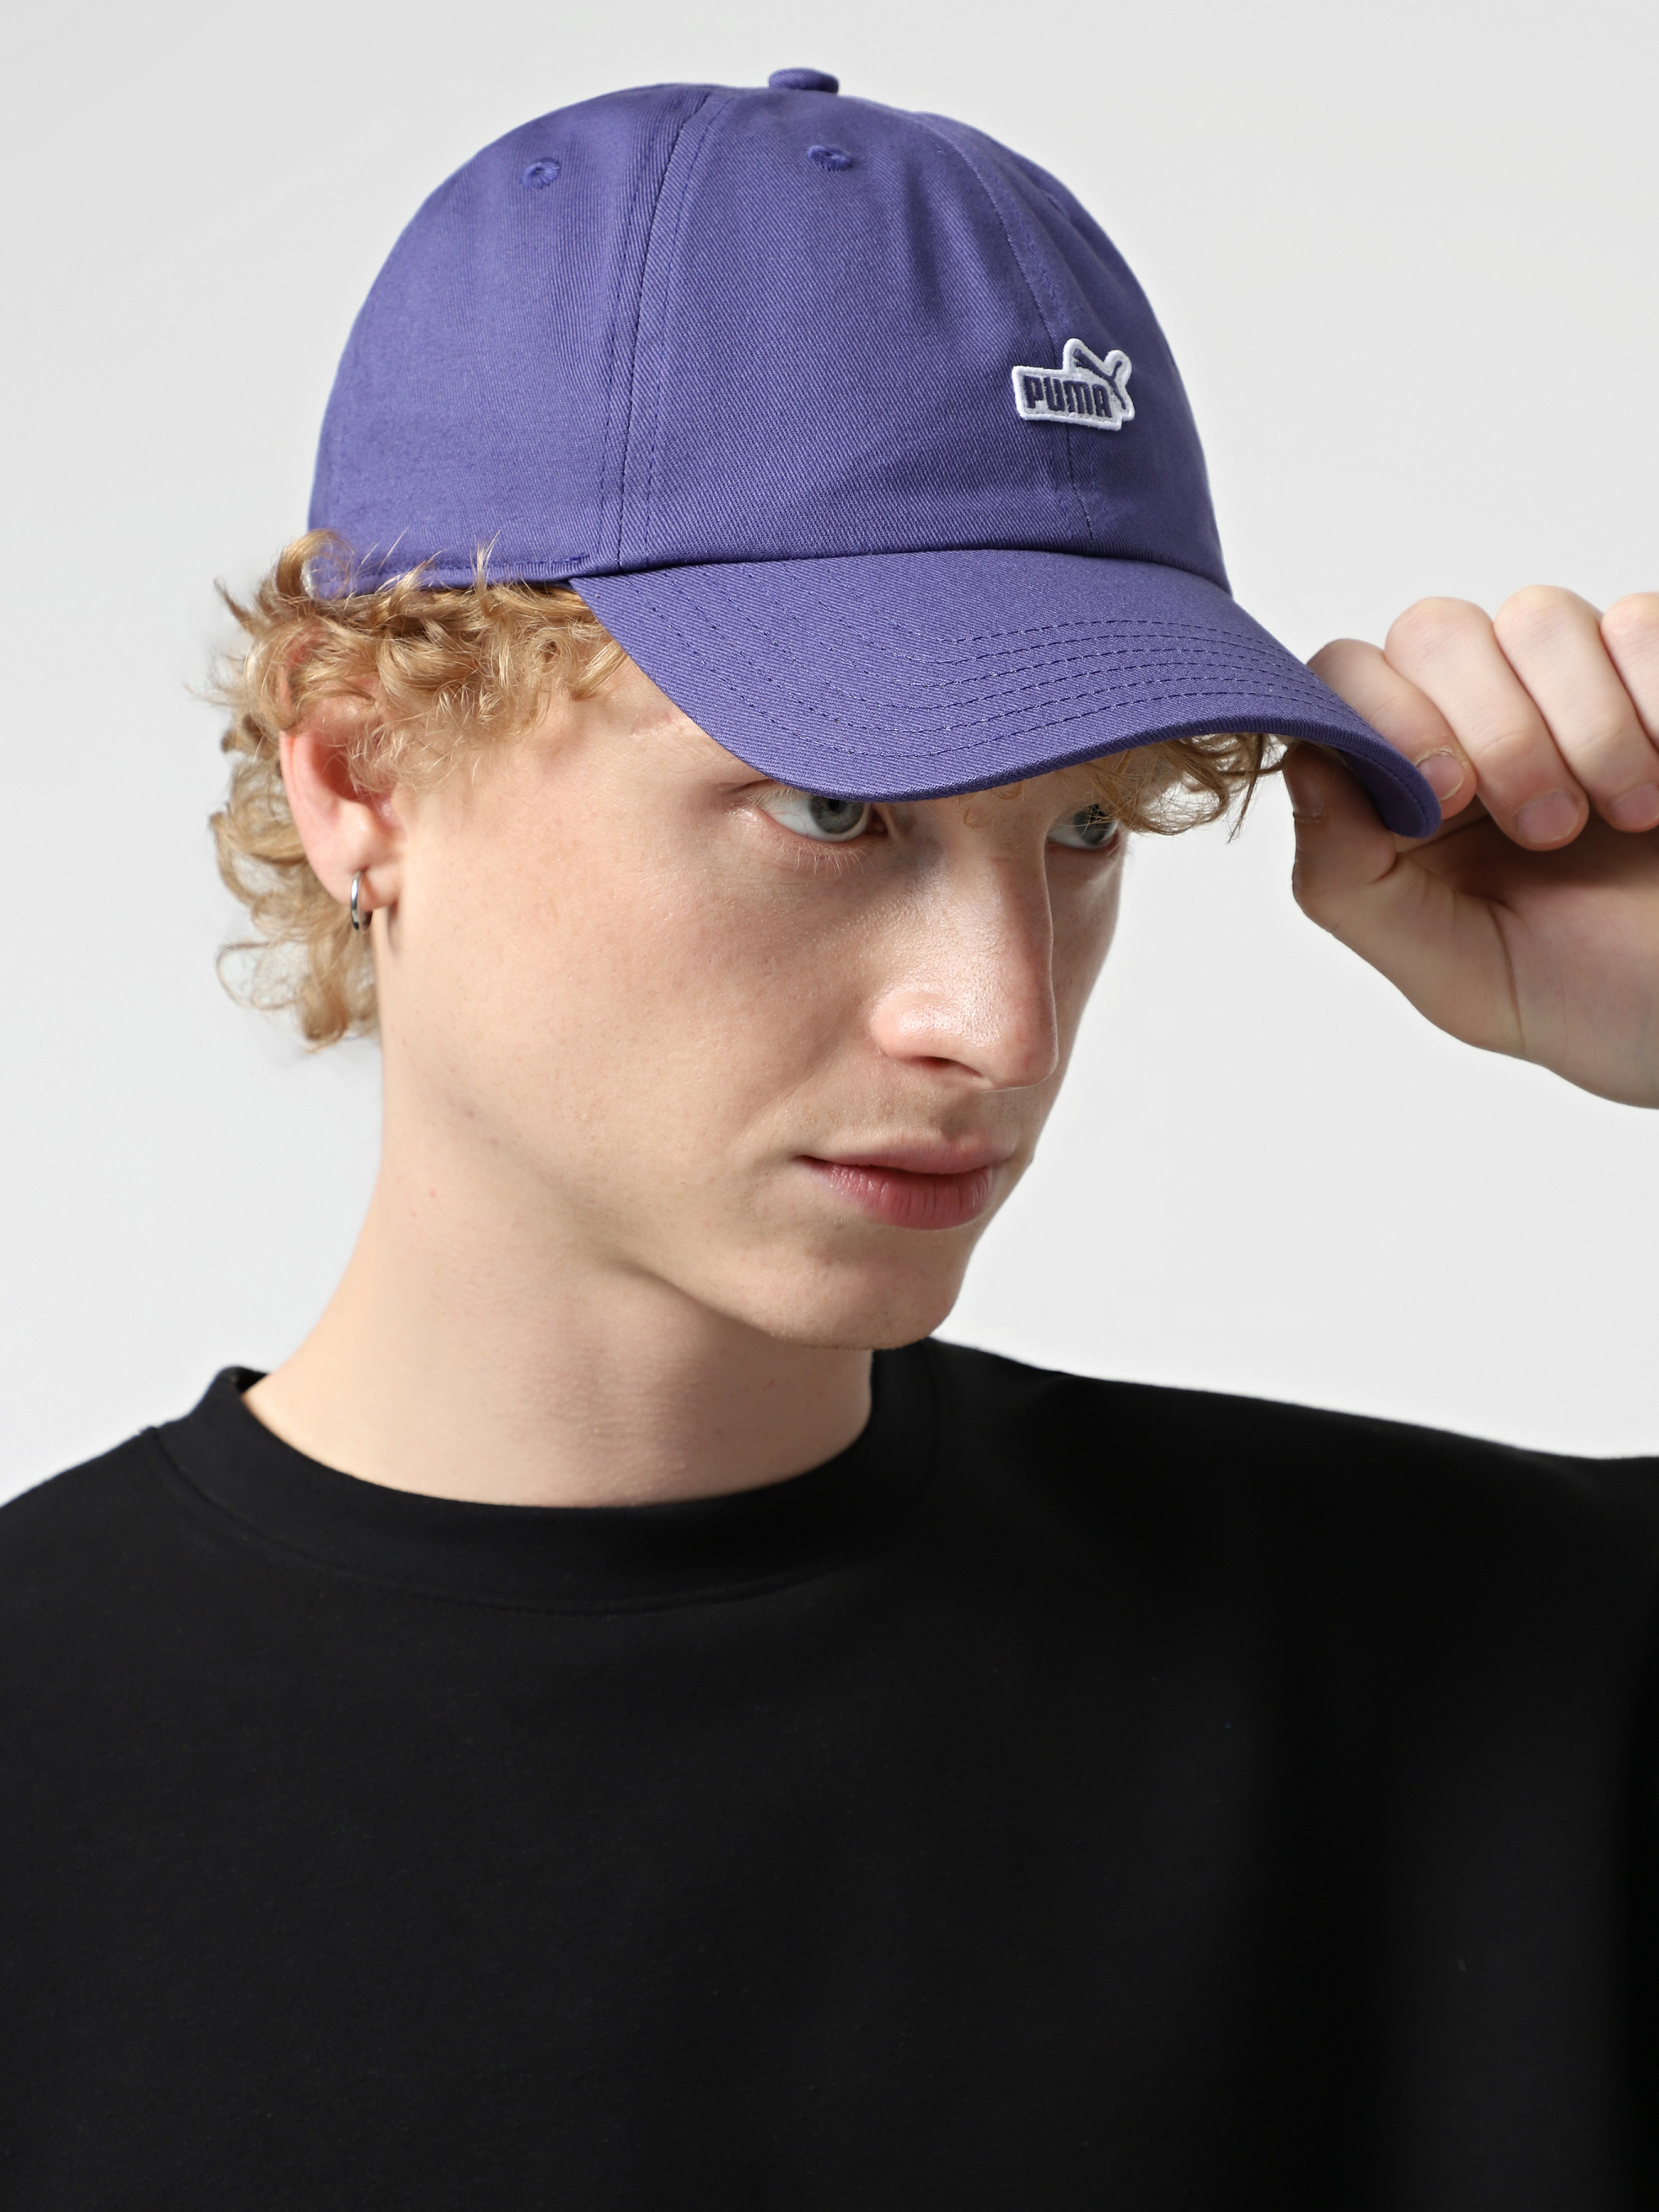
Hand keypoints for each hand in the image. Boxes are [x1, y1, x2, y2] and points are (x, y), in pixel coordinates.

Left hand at [1290, 589, 1658, 1106]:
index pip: (1345, 682)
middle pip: (1434, 632)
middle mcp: (1479, 721)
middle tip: (1550, 829)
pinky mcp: (1656, 669)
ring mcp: (1572, 685)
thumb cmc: (1588, 997)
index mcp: (1407, 792)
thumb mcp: (1454, 969)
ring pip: (1536, 617)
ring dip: (1583, 723)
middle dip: (1494, 729)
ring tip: (1629, 815)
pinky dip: (1653, 699)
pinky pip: (1638, 621)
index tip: (1445, 794)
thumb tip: (1301, 766)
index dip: (1384, 716)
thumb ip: (1347, 880)